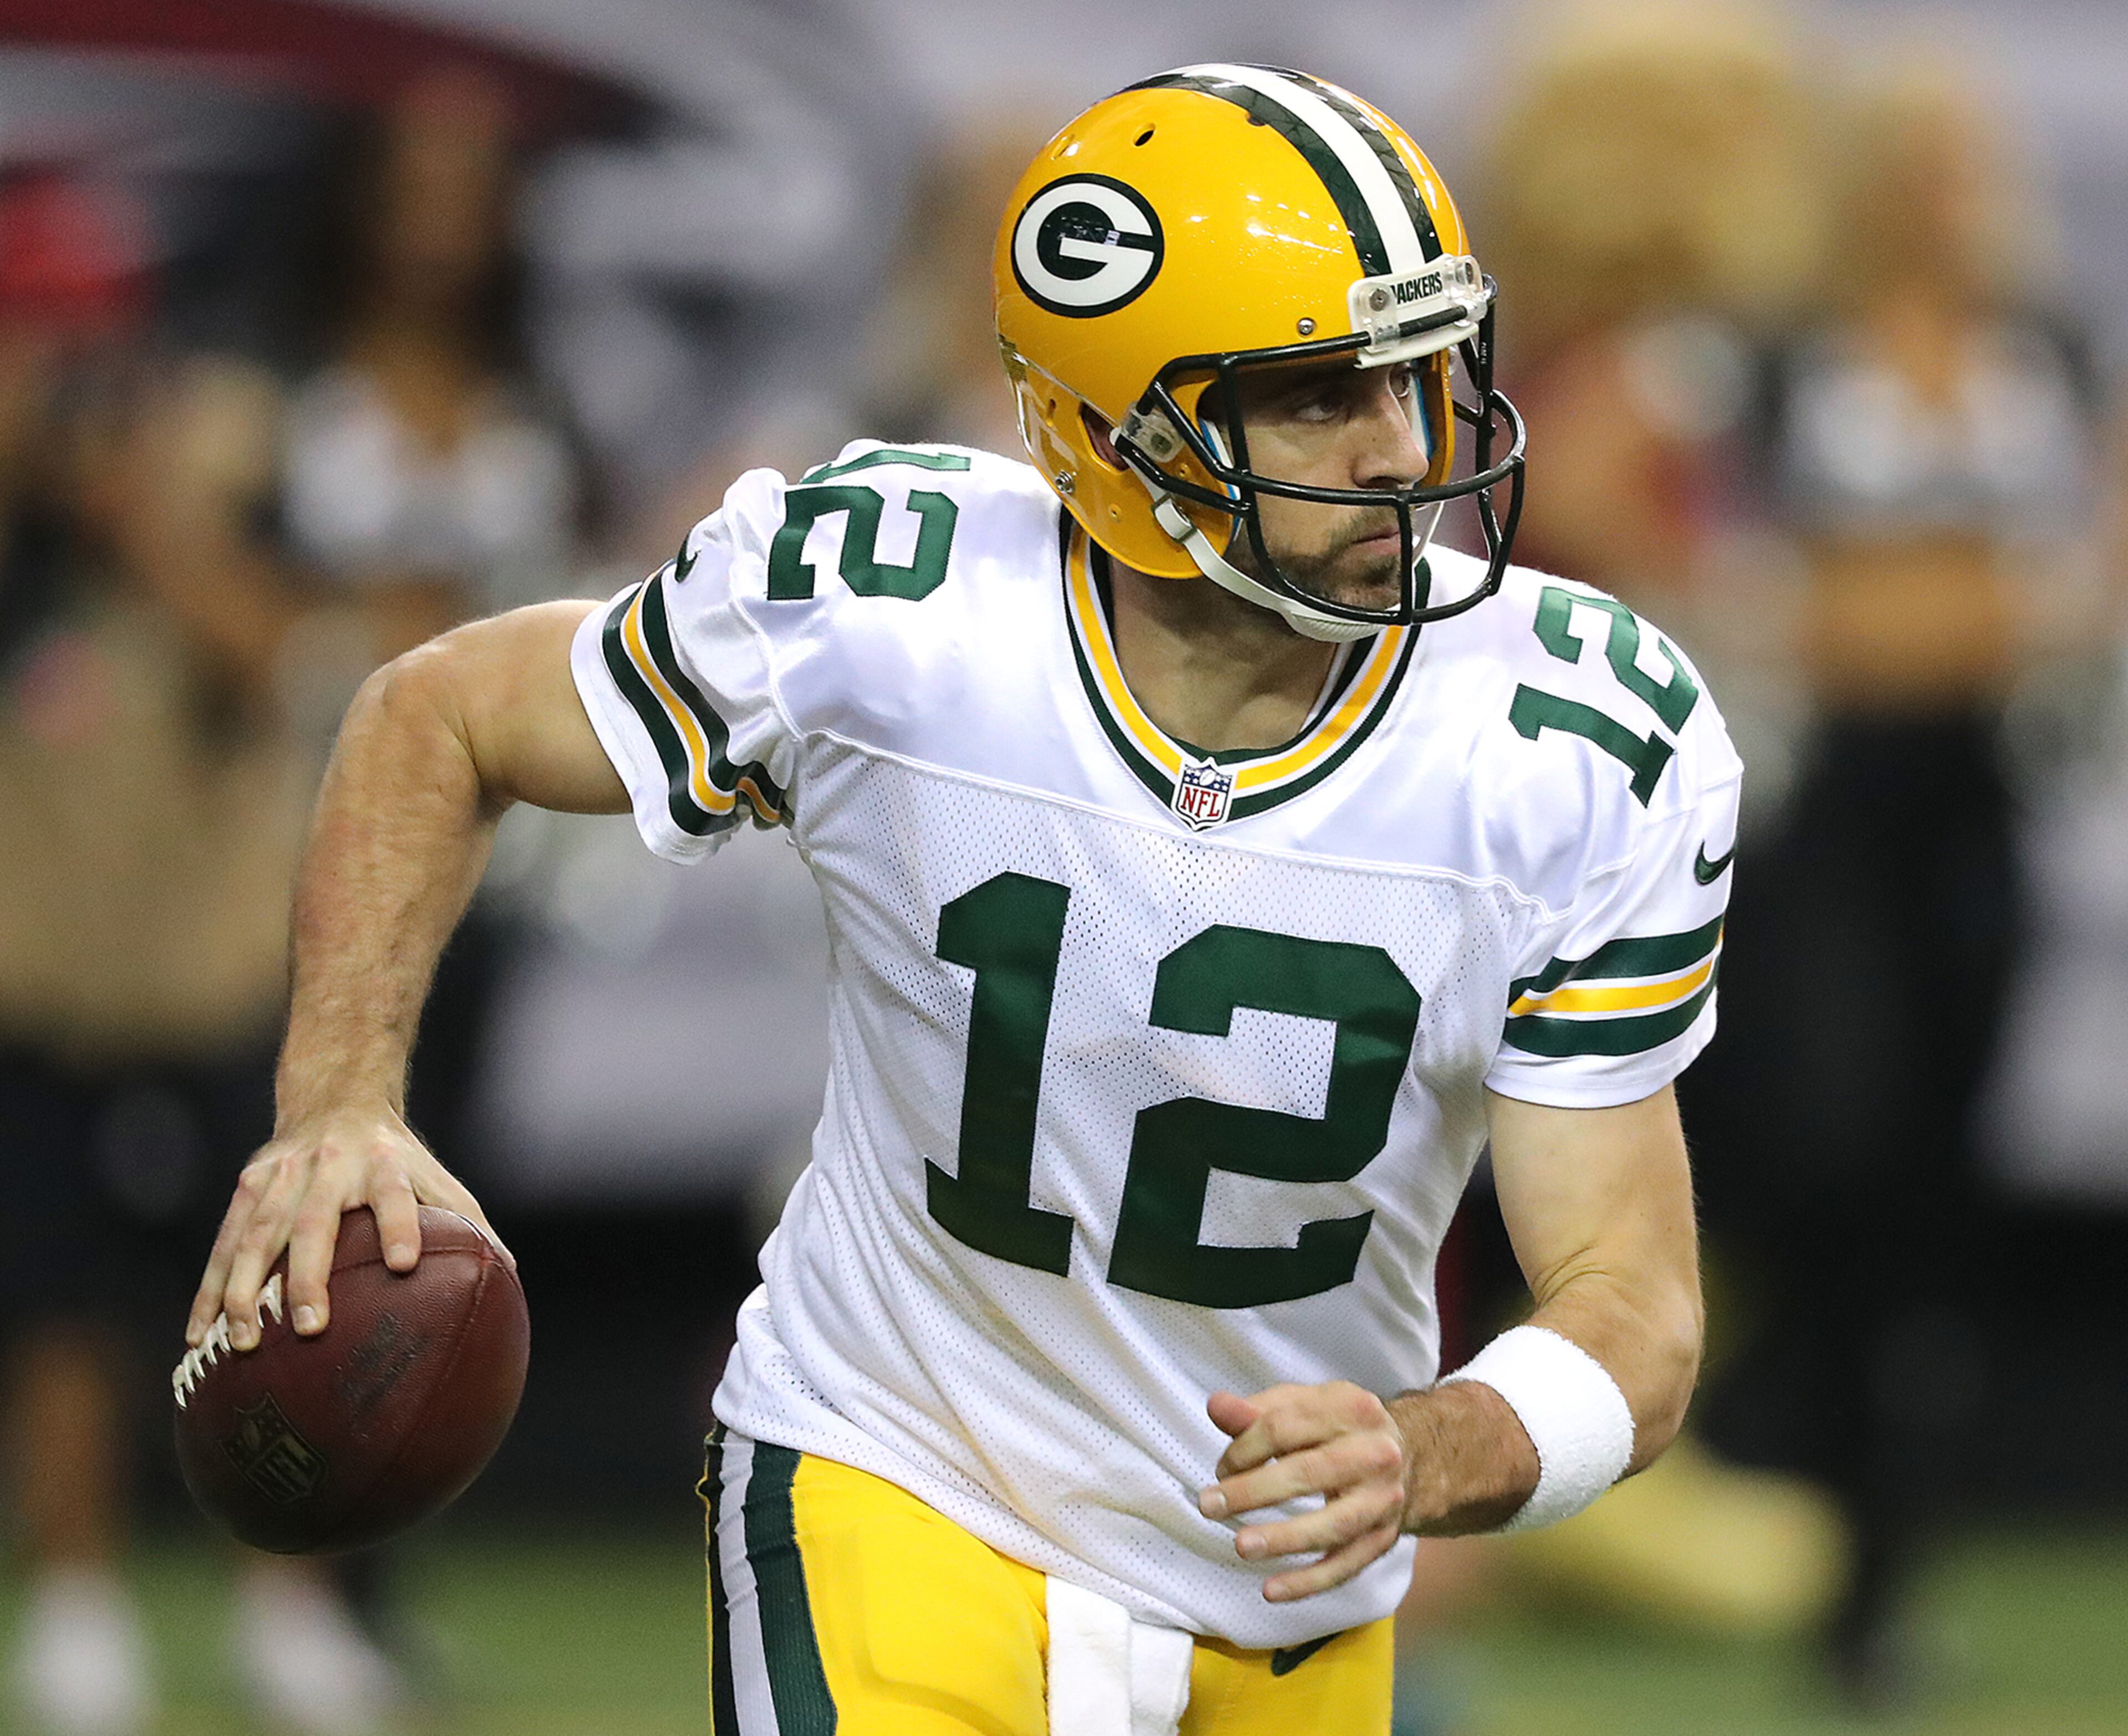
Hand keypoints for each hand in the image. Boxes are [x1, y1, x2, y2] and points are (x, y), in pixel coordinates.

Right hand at [184, 1105, 498, 1351]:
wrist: (336, 1097)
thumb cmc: (397, 1157)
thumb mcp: (437, 1176)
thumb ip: (470, 1222)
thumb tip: (511, 1275)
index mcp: (385, 1164)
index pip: (396, 1194)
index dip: (399, 1225)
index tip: (404, 1263)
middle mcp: (330, 1167)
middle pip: (314, 1222)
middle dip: (309, 1275)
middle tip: (310, 1328)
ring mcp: (282, 1175)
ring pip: (257, 1235)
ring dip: (246, 1290)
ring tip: (244, 1342)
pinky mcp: (248, 1186)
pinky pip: (225, 1243)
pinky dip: (211, 1288)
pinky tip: (198, 1335)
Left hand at [1197, 1382, 1409, 1602]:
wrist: (1406, 1458)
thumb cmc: (1337, 1429)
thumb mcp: (1303, 1406)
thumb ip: (1257, 1410)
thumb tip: (1216, 1406)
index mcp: (1351, 1408)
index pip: (1284, 1427)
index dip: (1243, 1448)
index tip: (1220, 1469)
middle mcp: (1375, 1452)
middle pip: (1309, 1473)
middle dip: (1253, 1491)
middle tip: (1209, 1505)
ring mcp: (1383, 1499)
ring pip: (1332, 1526)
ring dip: (1283, 1539)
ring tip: (1241, 1547)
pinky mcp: (1384, 1539)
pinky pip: (1345, 1566)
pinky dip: (1307, 1583)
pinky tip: (1270, 1591)